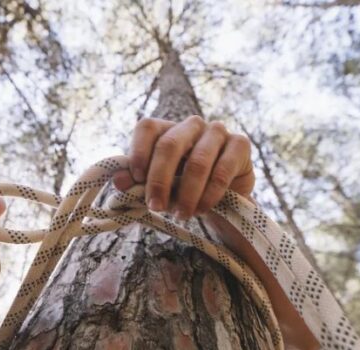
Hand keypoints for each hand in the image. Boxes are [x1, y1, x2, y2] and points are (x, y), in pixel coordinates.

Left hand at [113, 116, 319, 349]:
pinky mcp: (240, 145)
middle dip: (159, 180)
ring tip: (182, 215)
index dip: (138, 152)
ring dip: (186, 193)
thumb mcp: (158, 186)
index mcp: (166, 129)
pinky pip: (222, 170)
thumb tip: (119, 181)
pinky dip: (209, 195)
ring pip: (197, 161)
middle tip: (156, 207)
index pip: (147, 128)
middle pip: (170, 144)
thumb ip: (138, 181)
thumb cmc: (184, 188)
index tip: (135, 180)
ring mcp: (217, 132)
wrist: (223, 199)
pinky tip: (202, 209)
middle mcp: (191, 125)